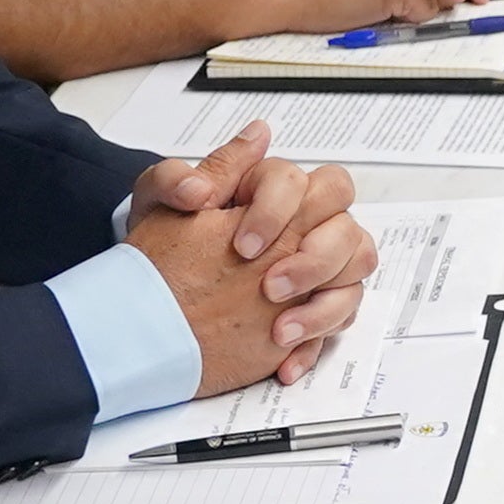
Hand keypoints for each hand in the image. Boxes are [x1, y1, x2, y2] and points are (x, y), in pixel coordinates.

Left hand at [133, 141, 374, 389]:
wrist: (149, 289)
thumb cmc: (155, 238)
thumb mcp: (157, 201)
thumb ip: (190, 172)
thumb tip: (247, 140)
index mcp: (267, 190)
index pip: (301, 183)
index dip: (278, 212)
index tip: (242, 246)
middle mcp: (301, 224)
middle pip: (344, 227)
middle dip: (314, 259)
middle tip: (270, 287)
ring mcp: (312, 266)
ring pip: (353, 274)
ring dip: (323, 306)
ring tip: (279, 330)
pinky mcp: (310, 306)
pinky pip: (335, 321)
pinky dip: (312, 344)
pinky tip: (282, 363)